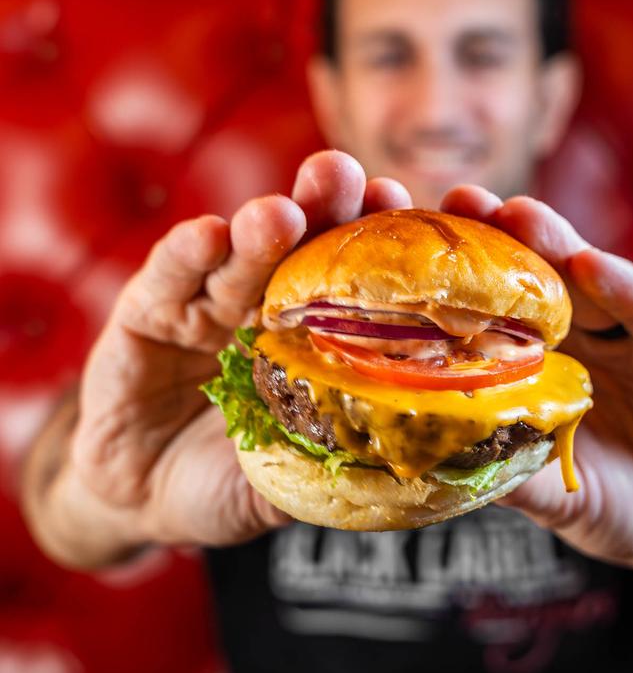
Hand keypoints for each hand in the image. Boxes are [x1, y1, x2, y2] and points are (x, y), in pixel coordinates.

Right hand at [70, 151, 410, 547]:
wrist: (139, 493)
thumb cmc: (229, 479)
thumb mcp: (290, 481)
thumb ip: (336, 468)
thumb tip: (419, 473)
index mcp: (322, 338)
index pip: (373, 283)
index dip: (406, 247)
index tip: (452, 205)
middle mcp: (275, 306)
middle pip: (312, 246)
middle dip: (336, 207)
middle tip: (357, 179)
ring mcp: (213, 302)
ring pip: (244, 254)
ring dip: (265, 226)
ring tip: (281, 213)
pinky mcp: (150, 311)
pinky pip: (170, 278)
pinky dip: (189, 256)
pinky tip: (209, 236)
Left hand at [441, 185, 632, 582]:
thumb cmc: (618, 500)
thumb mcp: (555, 493)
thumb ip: (511, 474)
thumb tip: (433, 462)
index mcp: (541, 363)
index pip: (495, 313)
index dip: (456, 281)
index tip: (409, 246)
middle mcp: (583, 336)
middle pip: (537, 279)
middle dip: (498, 237)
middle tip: (459, 200)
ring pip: (591, 279)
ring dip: (554, 243)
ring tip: (516, 212)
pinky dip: (628, 290)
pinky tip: (594, 266)